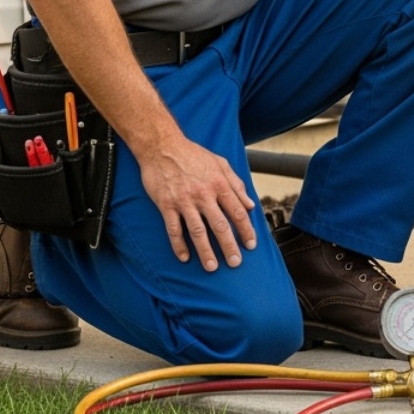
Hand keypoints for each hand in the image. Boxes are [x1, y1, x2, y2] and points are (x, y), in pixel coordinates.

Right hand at [136, 135, 258, 270]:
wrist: (162, 146)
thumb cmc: (193, 154)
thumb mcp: (220, 163)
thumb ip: (236, 184)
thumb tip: (250, 205)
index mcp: (219, 184)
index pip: (237, 212)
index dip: (246, 230)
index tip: (251, 245)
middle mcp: (203, 194)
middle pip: (220, 225)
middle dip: (229, 246)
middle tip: (235, 263)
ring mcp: (184, 201)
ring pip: (197, 231)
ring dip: (205, 251)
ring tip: (212, 267)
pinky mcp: (166, 204)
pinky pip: (173, 229)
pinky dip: (178, 245)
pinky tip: (184, 257)